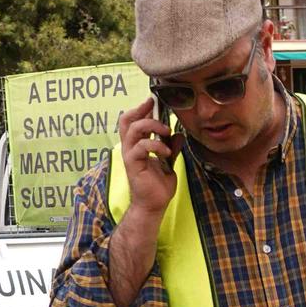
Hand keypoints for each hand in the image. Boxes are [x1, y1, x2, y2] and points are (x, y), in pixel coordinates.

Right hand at [118, 97, 181, 214]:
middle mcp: (130, 147)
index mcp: (136, 145)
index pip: (132, 121)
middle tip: (155, 107)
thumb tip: (179, 135)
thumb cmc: (158, 186)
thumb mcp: (169, 163)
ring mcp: (129, 155)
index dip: (140, 109)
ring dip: (152, 126)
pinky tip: (167, 151)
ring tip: (166, 132)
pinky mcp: (132, 164)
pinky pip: (141, 147)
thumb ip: (172, 148)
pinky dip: (156, 145)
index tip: (152, 100)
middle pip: (126, 120)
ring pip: (134, 129)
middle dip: (141, 110)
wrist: (154, 205)